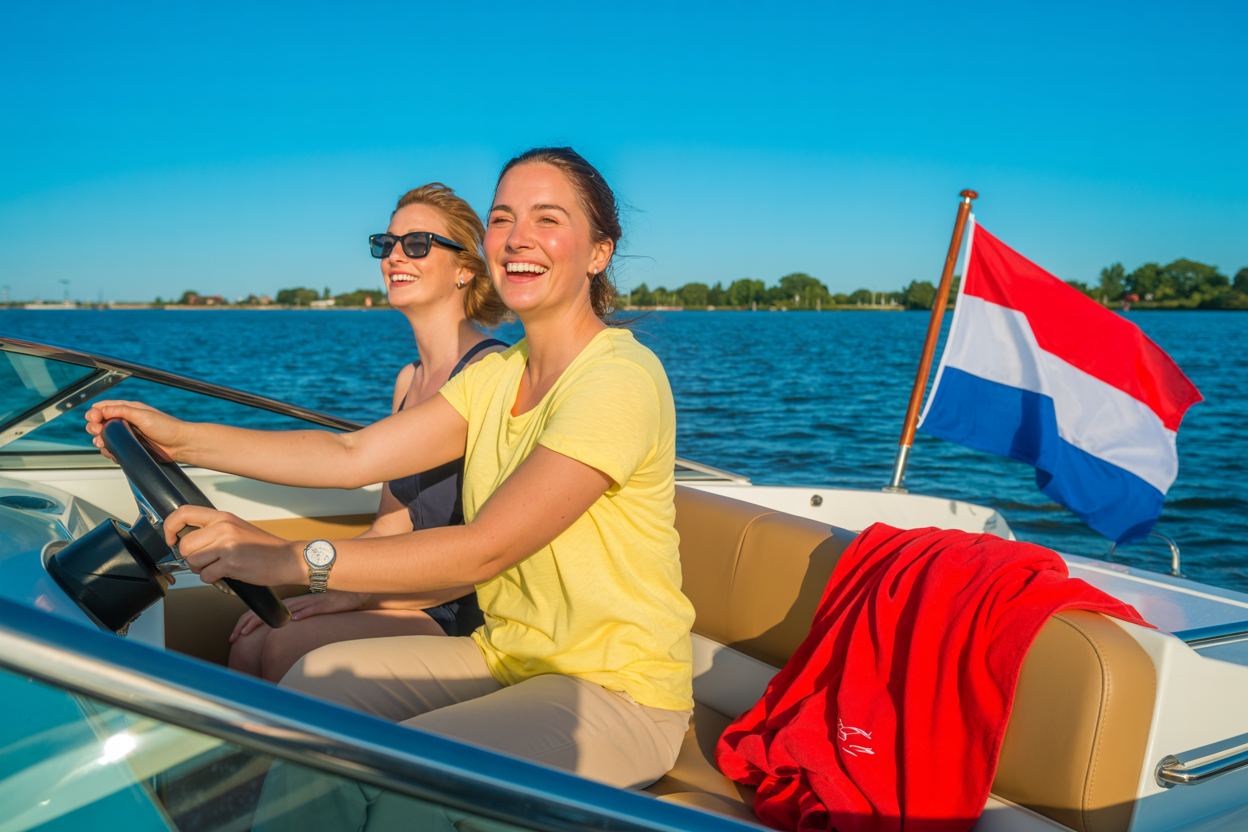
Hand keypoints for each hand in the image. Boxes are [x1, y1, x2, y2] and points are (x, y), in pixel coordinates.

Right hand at [85, 400, 186, 463]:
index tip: (95, 419)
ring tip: (105, 444)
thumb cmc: (166, 427)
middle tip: (98, 432)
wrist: (181, 445)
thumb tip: (99, 409)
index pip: (102, 408)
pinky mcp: (130, 447)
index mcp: (128, 409)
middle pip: (99, 423)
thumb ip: (121, 411)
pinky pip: (113, 449)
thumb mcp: (142, 415)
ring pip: (104, 438)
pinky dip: (110, 452)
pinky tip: (114, 453)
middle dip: (94, 428)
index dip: (94, 413)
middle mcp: (125, 421)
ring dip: (101, 442)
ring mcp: (127, 435)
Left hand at [165, 504, 305, 586]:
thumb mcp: (237, 528)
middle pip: (185, 545)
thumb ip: (213, 529)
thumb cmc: (263, 547)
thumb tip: (186, 540)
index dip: (170, 527)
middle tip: (205, 561)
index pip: (183, 513)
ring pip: (193, 561)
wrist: (287, 559)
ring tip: (219, 567)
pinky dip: (213, 579)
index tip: (171, 539)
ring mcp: (227, 545)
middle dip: (190, 558)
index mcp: (223, 517)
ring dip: (201, 570)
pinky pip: (205, 575)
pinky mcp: (231, 563)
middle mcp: (223, 527)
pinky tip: (226, 574)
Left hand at [229, 590, 370, 640]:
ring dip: (263, 621)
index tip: (235, 635)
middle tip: (233, 637)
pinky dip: (302, 614)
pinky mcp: (325, 604)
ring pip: (282, 611)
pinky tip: (292, 620)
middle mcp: (296, 602)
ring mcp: (309, 602)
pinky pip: (312, 609)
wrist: (354, 591)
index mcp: (291, 604)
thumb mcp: (310, 610)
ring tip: (248, 631)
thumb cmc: (332, 601)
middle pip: (265, 611)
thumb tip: (285, 624)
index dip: (246, 622)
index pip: (263, 611)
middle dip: (245, 624)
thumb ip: (297, 615)